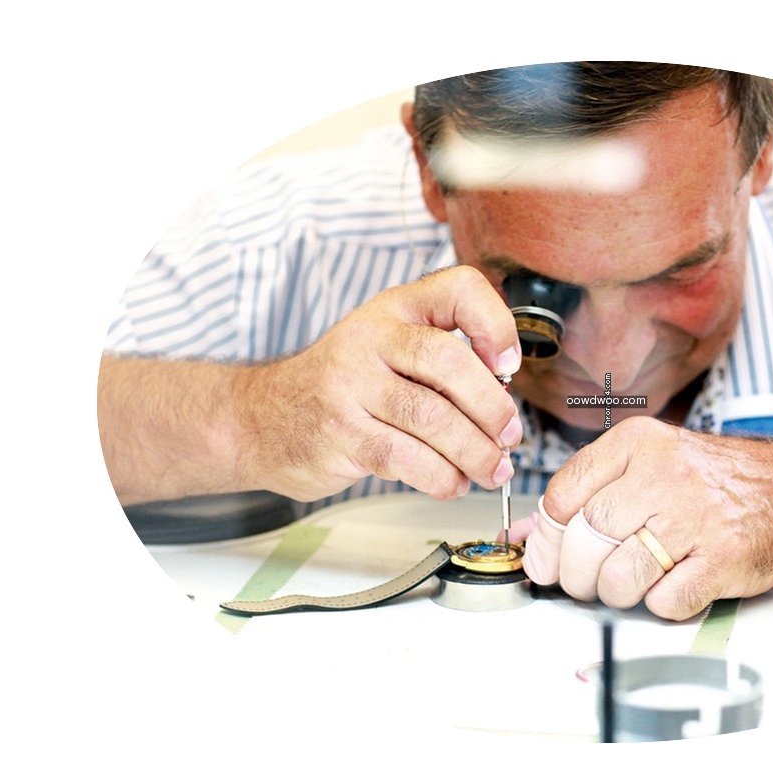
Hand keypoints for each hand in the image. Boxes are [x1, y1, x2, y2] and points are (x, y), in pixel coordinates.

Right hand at [236, 266, 522, 501]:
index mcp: (395, 309)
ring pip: (432, 419)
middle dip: (491, 407)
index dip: (495, 324)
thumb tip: (503, 402)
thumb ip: (443, 360)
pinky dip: (441, 478)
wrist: (262, 418)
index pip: (458, 289)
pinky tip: (451, 482)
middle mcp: (371, 338)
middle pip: (448, 361)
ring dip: (475, 452)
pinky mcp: (340, 434)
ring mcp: (350, 386)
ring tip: (491, 469)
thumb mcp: (389, 348)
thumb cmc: (344, 384)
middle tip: (509, 436)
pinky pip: (406, 459)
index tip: (508, 364)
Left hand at [514, 417, 772, 620]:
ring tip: (632, 583)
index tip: (547, 556)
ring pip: (618, 578)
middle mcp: (664, 474)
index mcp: (638, 443)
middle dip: (575, 574)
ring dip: (616, 594)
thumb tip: (526, 534)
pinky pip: (664, 602)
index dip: (546, 538)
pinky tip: (674, 584)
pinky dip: (661, 605)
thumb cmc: (716, 483)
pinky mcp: (723, 559)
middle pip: (585, 540)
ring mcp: (695, 517)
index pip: (563, 495)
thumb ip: (585, 494)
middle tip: (585, 580)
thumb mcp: (648, 466)